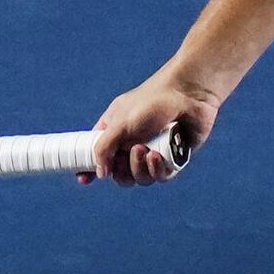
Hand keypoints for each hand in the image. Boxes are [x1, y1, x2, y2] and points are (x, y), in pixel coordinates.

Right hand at [81, 71, 221, 187]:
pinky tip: (158, 156)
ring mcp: (155, 152)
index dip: (90, 170)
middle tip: (131, 151)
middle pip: (120, 175)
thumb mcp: (119, 123)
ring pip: (141, 179)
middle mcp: (133, 145)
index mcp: (115, 134)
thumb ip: (103, 148)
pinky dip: (157, 171)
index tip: (84, 180)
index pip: (98, 157)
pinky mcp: (175, 158)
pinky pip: (161, 177)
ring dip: (140, 169)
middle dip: (122, 171)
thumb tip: (99, 173)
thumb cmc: (152, 102)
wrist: (189, 94)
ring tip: (146, 150)